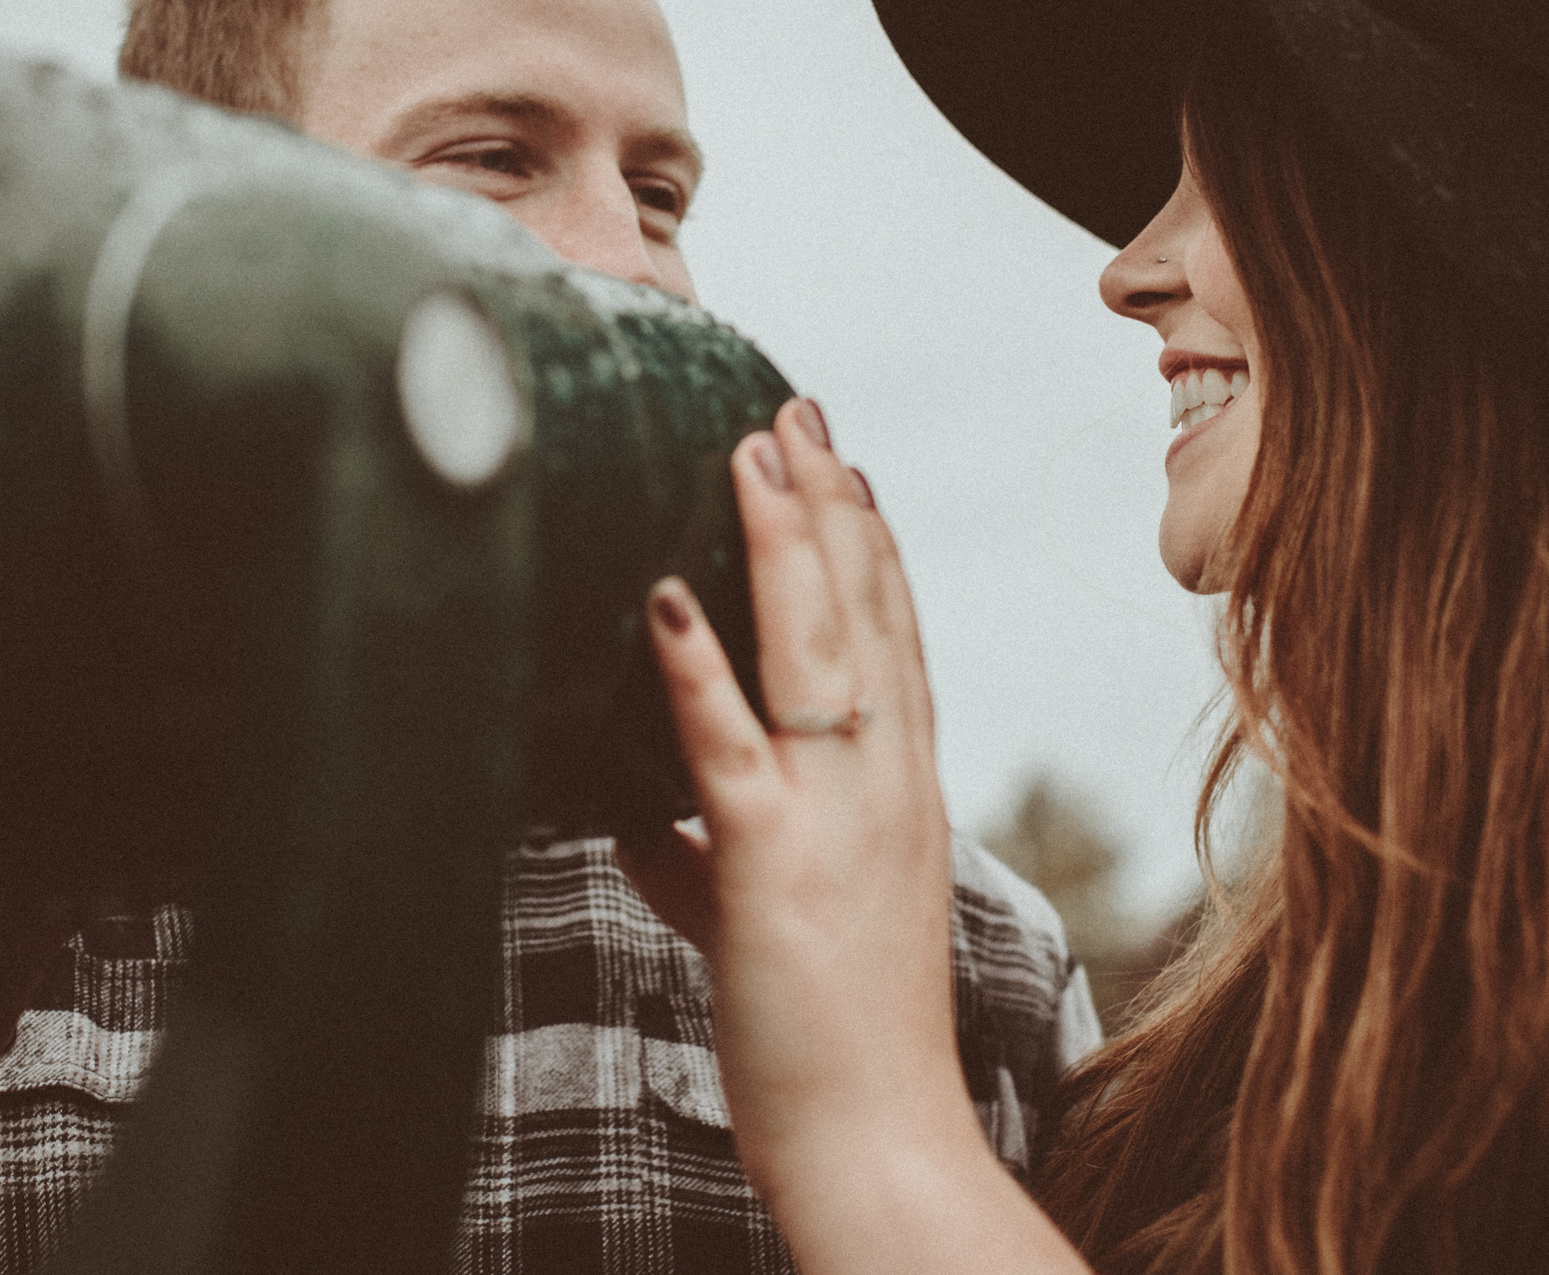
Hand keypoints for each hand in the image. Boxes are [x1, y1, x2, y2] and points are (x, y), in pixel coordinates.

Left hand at [620, 398, 1089, 1274]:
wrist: (879, 1142)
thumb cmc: (835, 1034)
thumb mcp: (782, 923)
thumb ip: (716, 859)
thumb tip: (647, 826)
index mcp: (901, 794)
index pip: (895, 641)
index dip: (871, 546)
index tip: (847, 466)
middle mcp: (889, 786)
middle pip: (867, 614)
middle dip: (832, 502)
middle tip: (800, 407)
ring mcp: (841, 819)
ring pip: (817, 650)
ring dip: (785, 539)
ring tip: (756, 446)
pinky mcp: (776, 868)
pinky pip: (732, 749)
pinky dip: (695, 666)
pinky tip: (664, 593)